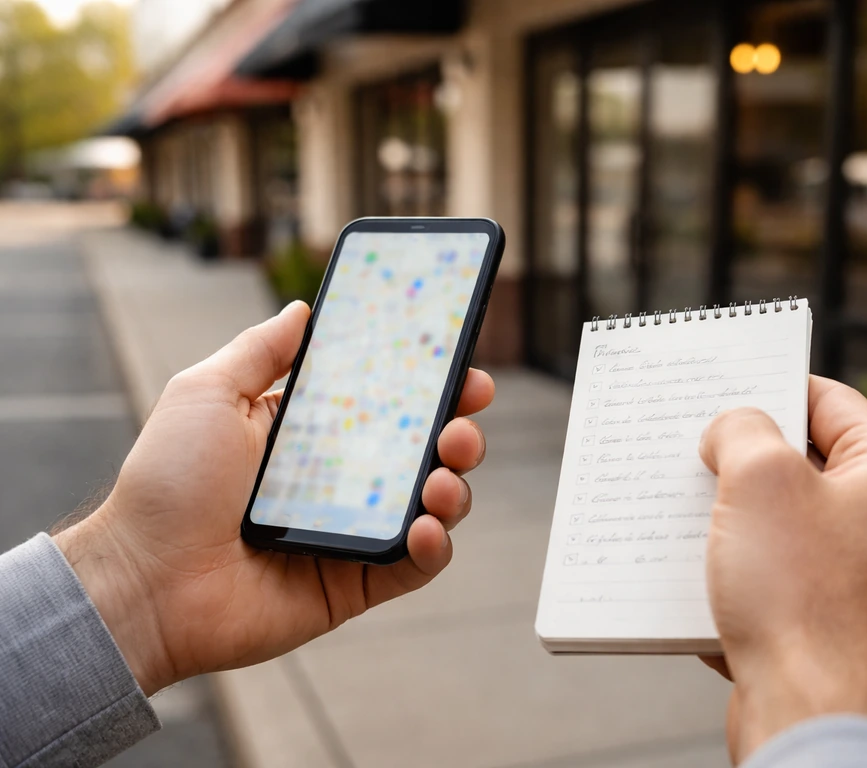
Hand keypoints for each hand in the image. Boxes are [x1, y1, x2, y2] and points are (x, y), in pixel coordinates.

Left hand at [54, 301, 493, 695]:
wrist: (144, 582)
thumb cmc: (167, 484)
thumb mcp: (207, 394)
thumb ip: (260, 351)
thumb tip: (302, 309)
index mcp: (311, 432)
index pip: (386, 399)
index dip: (429, 380)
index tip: (459, 362)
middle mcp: (340, 478)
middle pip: (423, 448)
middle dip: (458, 428)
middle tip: (463, 417)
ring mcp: (352, 530)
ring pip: (432, 503)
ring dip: (454, 484)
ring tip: (442, 476)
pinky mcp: (356, 581)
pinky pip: (415, 565)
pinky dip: (435, 546)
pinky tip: (426, 527)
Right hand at [698, 375, 866, 763]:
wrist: (811, 716)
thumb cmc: (801, 598)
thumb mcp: (759, 480)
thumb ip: (741, 429)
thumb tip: (730, 432)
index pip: (829, 400)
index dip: (771, 386)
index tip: (722, 386)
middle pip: (801, 462)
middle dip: (739, 457)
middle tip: (691, 447)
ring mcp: (856, 575)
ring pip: (779, 521)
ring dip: (727, 514)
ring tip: (679, 508)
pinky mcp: (823, 620)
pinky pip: (770, 574)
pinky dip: (730, 566)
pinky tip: (690, 568)